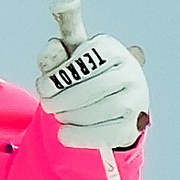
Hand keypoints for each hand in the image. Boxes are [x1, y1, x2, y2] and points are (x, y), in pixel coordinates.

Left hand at [35, 33, 149, 149]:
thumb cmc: (85, 82)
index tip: (43, 86)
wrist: (109, 110)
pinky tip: (65, 134)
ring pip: (102, 110)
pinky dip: (80, 135)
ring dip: (71, 116)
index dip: (62, 75)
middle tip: (48, 105)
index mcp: (114, 51)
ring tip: (59, 116)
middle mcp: (132, 72)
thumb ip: (57, 54)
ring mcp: (136, 100)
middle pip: (96, 86)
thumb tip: (55, 45)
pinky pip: (106, 133)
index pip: (88, 58)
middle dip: (64, 98)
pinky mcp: (133, 126)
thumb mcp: (68, 64)